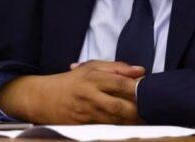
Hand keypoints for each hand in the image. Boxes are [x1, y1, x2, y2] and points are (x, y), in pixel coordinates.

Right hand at [0, 60, 144, 124]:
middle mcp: (90, 95)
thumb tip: (140, 70)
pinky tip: (129, 125)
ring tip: (145, 117)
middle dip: (138, 109)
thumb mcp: (91, 67)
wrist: (42, 98)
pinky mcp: (83, 126)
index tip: (151, 90)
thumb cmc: (71, 80)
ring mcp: (86, 113)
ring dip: (132, 121)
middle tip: (151, 109)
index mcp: (93, 77)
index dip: (138, 87)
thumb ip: (116, 67)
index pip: (121, 82)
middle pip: (120, 106)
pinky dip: (119, 127)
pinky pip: (106, 128)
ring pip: (115, 120)